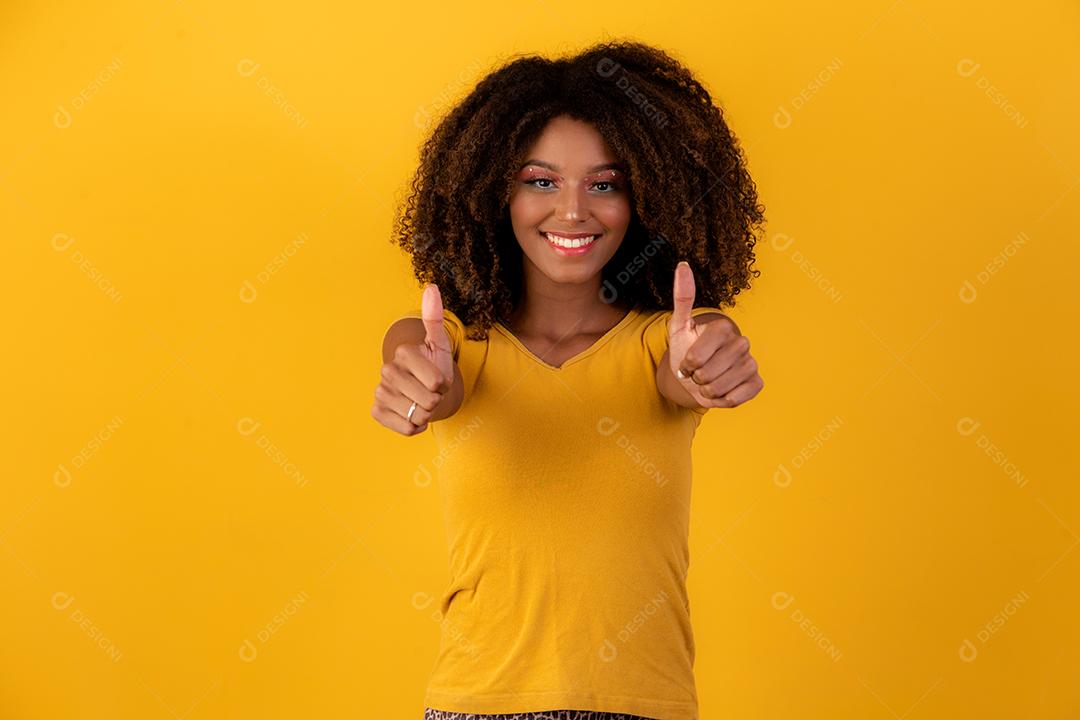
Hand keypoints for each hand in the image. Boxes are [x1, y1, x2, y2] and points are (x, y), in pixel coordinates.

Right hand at [372, 283, 453, 434]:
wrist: (423, 389)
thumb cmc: (435, 366)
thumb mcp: (440, 344)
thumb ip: (435, 318)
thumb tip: (431, 287)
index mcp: (404, 352)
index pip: (437, 382)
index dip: (444, 384)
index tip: (438, 377)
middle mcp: (387, 371)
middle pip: (429, 401)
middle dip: (436, 401)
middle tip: (430, 391)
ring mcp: (380, 392)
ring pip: (418, 417)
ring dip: (427, 414)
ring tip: (421, 402)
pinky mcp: (376, 411)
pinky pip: (406, 429)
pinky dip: (415, 427)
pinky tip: (412, 414)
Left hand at [667, 261, 763, 408]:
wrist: (697, 377)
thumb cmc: (686, 350)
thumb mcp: (679, 326)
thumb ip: (682, 297)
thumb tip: (683, 265)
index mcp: (723, 327)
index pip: (696, 356)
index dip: (686, 365)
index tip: (686, 362)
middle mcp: (741, 342)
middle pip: (707, 374)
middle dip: (696, 379)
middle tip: (697, 373)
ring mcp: (751, 362)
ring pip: (719, 388)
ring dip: (706, 391)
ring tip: (707, 382)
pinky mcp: (757, 382)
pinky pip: (735, 398)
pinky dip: (722, 400)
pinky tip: (721, 391)